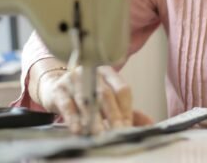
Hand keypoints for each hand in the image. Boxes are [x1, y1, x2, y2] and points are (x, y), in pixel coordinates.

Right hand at [38, 65, 152, 133]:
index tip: (127, 128)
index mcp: (108, 72)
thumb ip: (127, 111)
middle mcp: (92, 72)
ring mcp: (74, 79)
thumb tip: (150, 124)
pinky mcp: (59, 89)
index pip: (122, 89)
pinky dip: (73, 118)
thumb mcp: (107, 100)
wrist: (56, 90)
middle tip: (117, 133)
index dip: (126, 110)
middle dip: (112, 116)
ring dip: (94, 119)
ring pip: (87, 99)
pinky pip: (68, 104)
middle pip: (106, 94)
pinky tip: (78, 129)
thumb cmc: (86, 96)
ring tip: (100, 134)